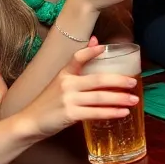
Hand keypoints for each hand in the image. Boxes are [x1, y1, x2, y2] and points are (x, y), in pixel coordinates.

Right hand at [14, 42, 138, 140]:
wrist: (30, 122)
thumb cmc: (49, 102)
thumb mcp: (60, 81)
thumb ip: (78, 65)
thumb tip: (95, 41)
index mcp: (64, 73)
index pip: (78, 58)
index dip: (90, 51)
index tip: (103, 47)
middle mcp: (66, 84)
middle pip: (97, 79)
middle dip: (118, 80)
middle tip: (133, 82)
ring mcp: (68, 99)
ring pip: (100, 97)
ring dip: (119, 99)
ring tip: (134, 100)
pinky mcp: (70, 115)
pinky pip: (95, 113)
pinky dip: (111, 112)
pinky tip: (123, 113)